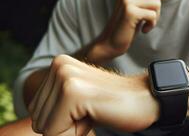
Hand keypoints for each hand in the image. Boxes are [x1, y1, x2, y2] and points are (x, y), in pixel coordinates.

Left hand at [28, 55, 159, 135]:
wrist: (146, 99)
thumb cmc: (115, 104)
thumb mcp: (78, 102)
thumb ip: (56, 106)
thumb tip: (40, 126)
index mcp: (58, 64)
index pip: (37, 110)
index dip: (62, 120)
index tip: (88, 108)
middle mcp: (59, 65)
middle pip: (38, 118)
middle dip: (64, 125)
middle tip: (92, 111)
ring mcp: (66, 76)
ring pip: (44, 127)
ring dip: (71, 129)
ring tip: (94, 111)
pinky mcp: (73, 91)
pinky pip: (55, 132)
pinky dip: (76, 133)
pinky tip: (96, 114)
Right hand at [88, 0, 166, 61]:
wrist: (111, 43)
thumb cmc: (126, 27)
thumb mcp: (135, 8)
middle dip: (158, 8)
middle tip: (150, 19)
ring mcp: (127, 1)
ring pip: (156, 4)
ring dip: (155, 17)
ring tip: (146, 24)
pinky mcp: (130, 12)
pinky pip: (153, 15)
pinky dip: (152, 24)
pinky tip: (143, 30)